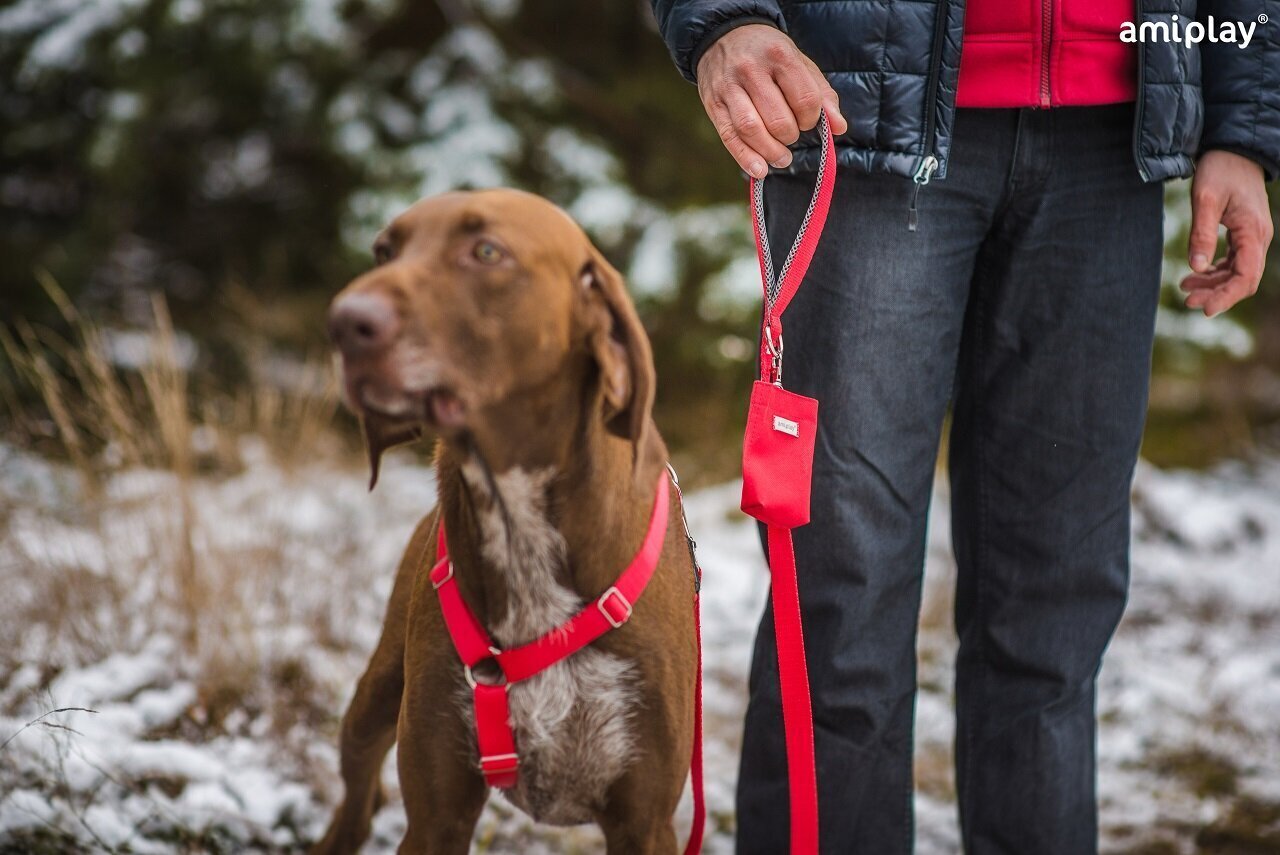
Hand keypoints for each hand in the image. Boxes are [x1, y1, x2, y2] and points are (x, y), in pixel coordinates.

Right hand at [695, 24, 847, 178]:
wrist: (723, 36)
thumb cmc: (768, 55)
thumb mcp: (799, 63)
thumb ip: (822, 94)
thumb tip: (839, 127)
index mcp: (780, 55)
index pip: (805, 100)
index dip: (810, 119)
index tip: (807, 121)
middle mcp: (752, 69)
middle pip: (778, 119)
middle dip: (790, 136)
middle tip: (791, 136)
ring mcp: (729, 87)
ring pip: (751, 130)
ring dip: (770, 151)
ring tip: (781, 158)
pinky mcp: (713, 104)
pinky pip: (729, 137)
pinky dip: (745, 158)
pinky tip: (759, 170)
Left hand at [1180, 150, 1273, 316]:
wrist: (1234, 149)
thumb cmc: (1220, 169)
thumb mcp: (1205, 199)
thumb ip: (1201, 233)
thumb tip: (1196, 267)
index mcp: (1253, 232)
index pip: (1246, 276)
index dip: (1226, 296)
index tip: (1204, 309)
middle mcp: (1258, 238)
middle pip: (1243, 279)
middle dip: (1217, 294)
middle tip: (1187, 300)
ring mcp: (1253, 237)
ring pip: (1237, 272)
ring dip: (1214, 284)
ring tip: (1184, 287)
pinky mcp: (1244, 234)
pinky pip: (1233, 262)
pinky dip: (1215, 272)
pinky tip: (1194, 275)